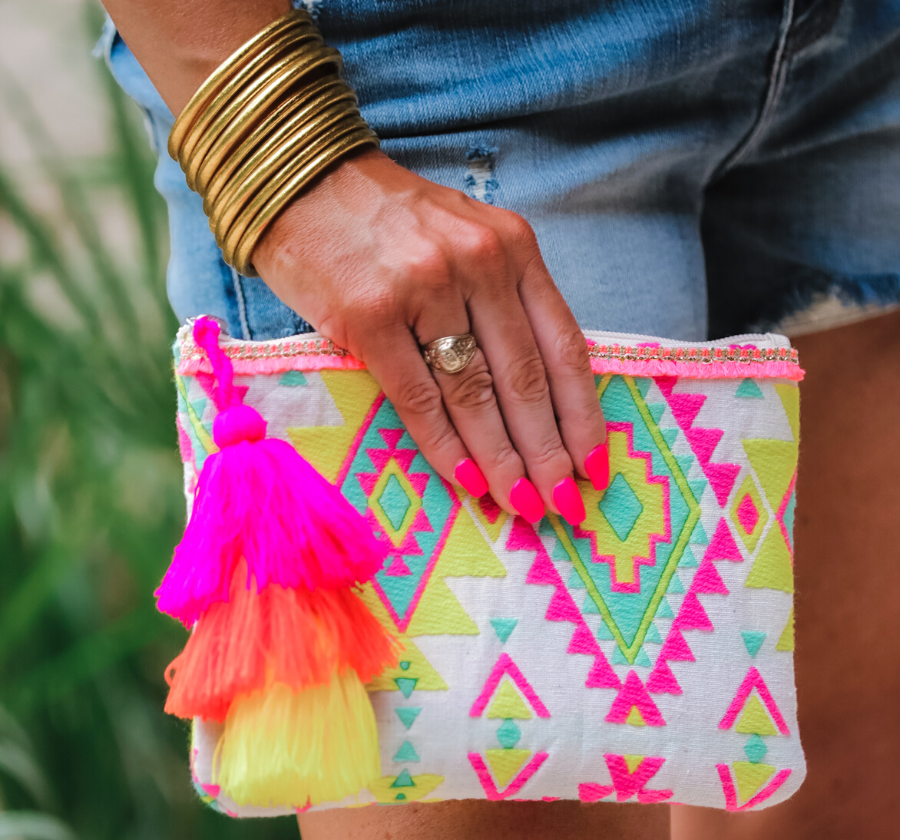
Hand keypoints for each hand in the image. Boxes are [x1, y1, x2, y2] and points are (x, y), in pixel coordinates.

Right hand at [252, 149, 608, 520]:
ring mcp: (424, 288)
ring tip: (523, 505)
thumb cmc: (386, 221)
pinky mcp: (370, 317)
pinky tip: (468, 482)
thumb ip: (503, 301)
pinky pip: (418, 398)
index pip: (563, 345)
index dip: (582, 413)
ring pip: (477, 395)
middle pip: (525, 379)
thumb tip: (534, 396)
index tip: (595, 464)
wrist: (298, 177)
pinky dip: (446, 447)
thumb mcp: (466, 240)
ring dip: (503, 460)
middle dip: (548, 452)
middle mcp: (478, 263)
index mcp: (513, 246)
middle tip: (564, 505)